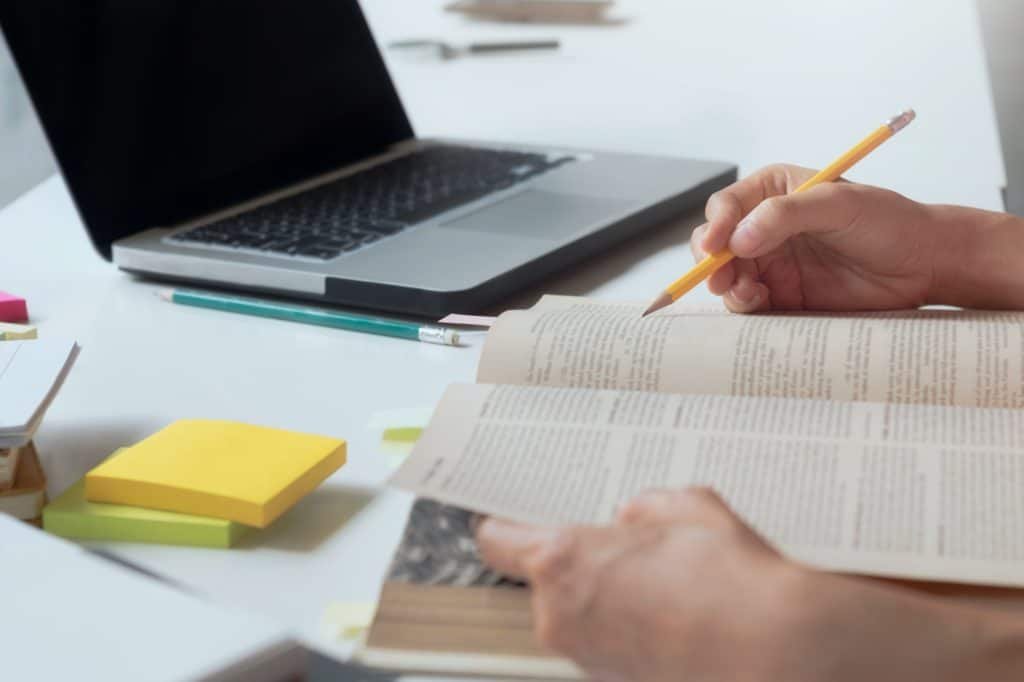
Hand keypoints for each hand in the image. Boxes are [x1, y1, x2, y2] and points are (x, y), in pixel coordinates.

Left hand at [476, 487, 1023, 681]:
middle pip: (546, 580)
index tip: (514, 518)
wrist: (778, 654)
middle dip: (581, 563)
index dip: (505, 526)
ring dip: (608, 596)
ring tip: (669, 582)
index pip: (496, 540)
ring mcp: (588, 659)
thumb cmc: (730, 579)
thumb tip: (631, 519)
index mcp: (563, 562)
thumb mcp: (688, 507)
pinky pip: (607, 641)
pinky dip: (629, 626)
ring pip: (579, 613)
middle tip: (629, 547)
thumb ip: (644, 508)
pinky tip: (677, 612)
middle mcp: (560, 617)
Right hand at [694, 164, 938, 312]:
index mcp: (773, 192)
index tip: (713, 247)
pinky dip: (745, 306)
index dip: (715, 226)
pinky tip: (761, 303)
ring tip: (747, 294)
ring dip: (728, 287)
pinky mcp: (783, 295)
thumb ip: (785, 215)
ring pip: (727, 277)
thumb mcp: (838, 204)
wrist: (923, 264)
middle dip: (712, 262)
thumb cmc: (888, 222)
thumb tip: (738, 239)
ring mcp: (772, 263)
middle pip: (717, 244)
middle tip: (719, 279)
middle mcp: (765, 227)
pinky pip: (749, 303)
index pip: (727, 206)